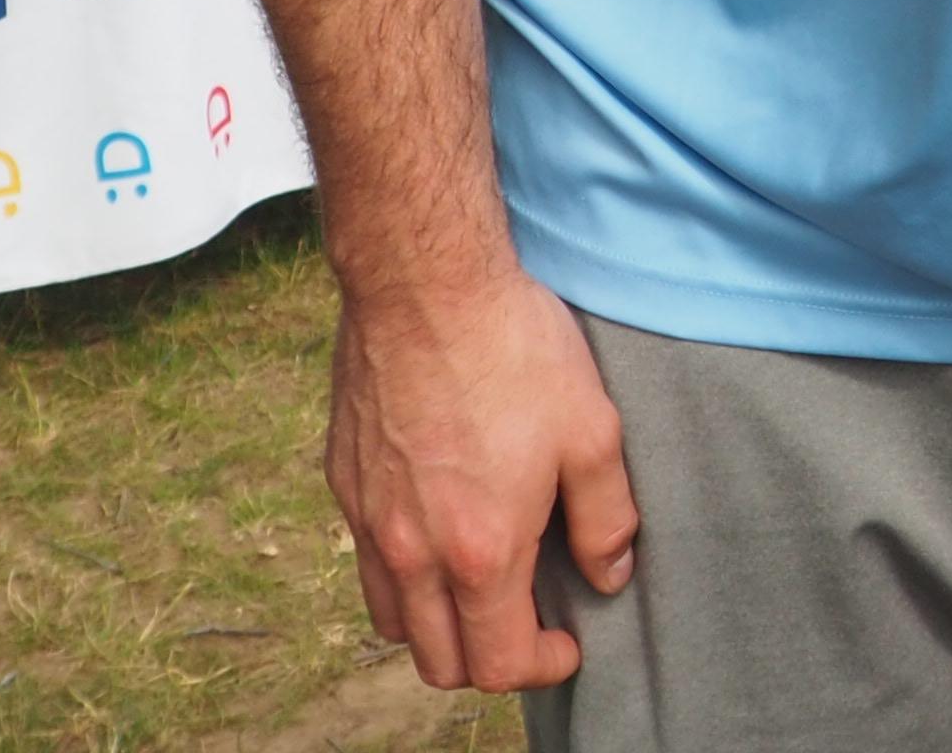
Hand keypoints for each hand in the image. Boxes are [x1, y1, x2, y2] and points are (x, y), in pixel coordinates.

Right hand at [327, 266, 638, 690]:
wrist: (424, 284)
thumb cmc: (515, 350)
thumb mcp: (592, 430)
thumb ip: (606, 518)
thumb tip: (608, 577)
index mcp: (478, 552)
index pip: (498, 663)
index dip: (541, 666)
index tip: (567, 642)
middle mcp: (411, 553)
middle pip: (438, 661)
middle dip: (488, 659)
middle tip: (528, 622)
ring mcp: (368, 520)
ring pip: (393, 621)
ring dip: (437, 625)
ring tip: (481, 585)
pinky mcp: (343, 483)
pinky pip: (365, 561)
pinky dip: (401, 574)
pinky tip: (437, 528)